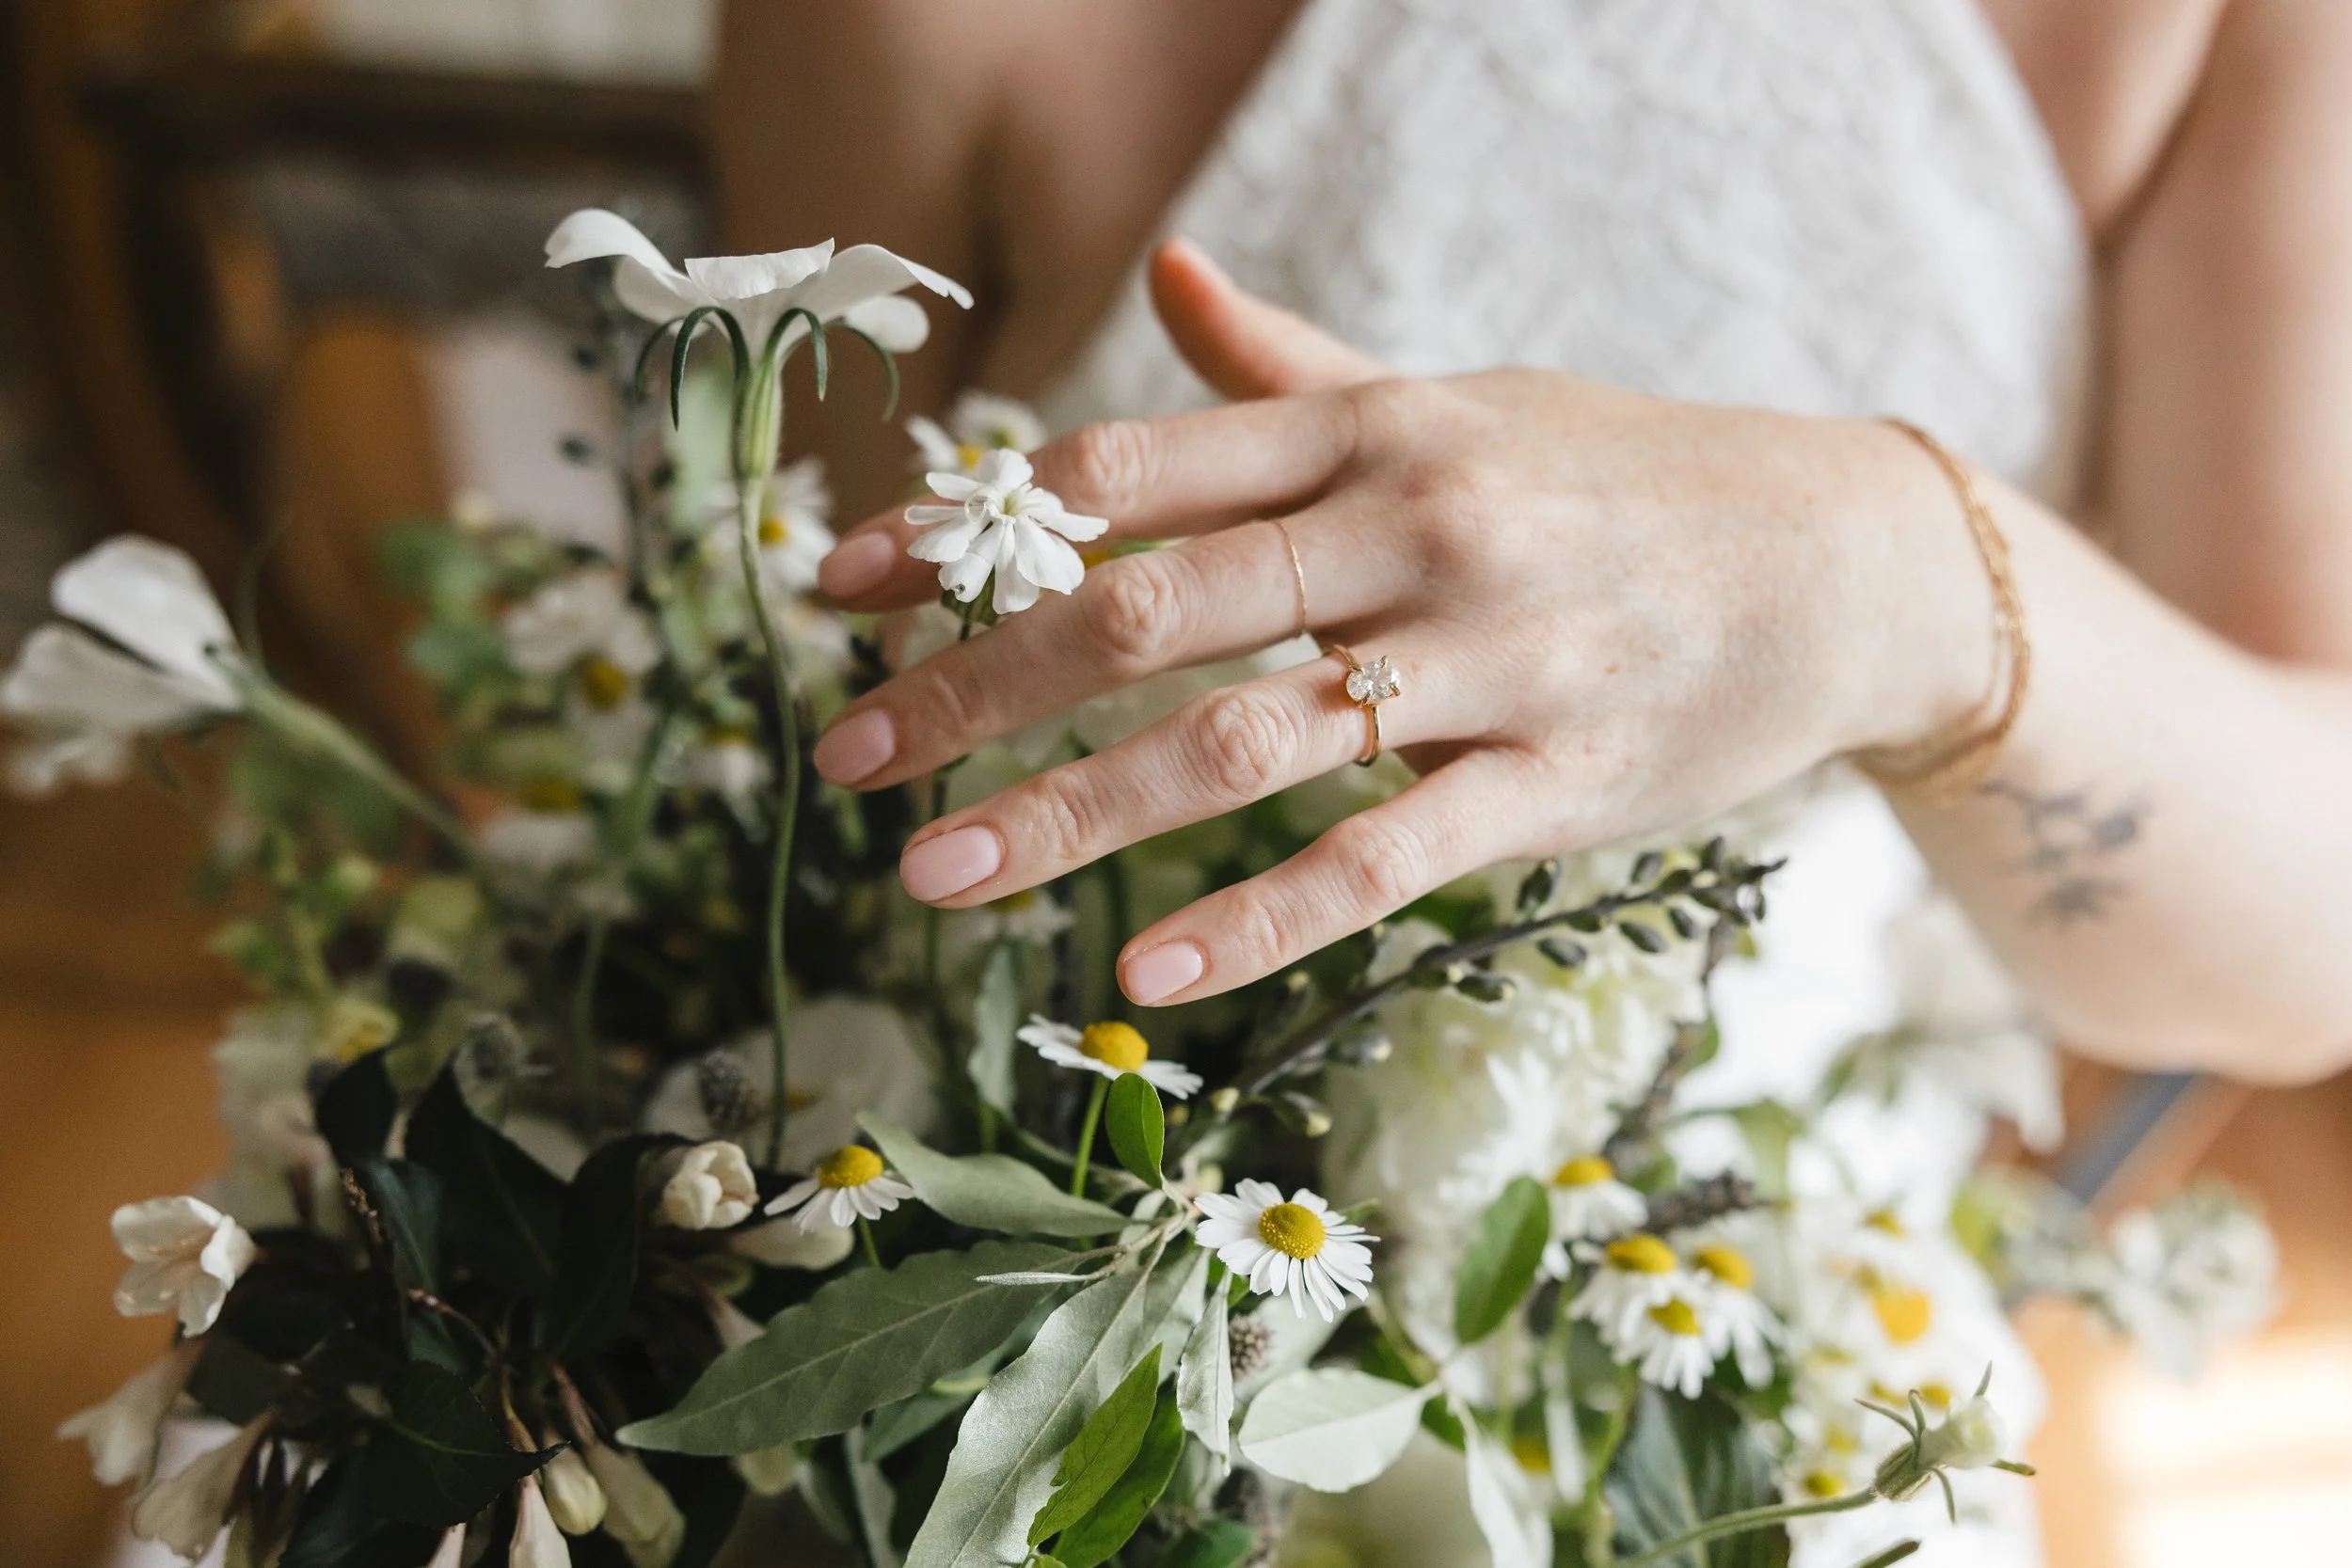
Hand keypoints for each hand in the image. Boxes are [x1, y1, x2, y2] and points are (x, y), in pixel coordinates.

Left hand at [811, 239, 1993, 1005]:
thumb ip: (1292, 362)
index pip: (1127, 470)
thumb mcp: (1458, 397)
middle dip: (978, 688)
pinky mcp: (1562, 782)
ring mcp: (1491, 658)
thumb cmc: (1621, 478)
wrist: (1848, 557)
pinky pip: (1386, 856)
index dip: (972, 529)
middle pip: (1150, 608)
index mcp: (1369, 428)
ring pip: (1244, 739)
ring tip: (932, 883)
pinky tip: (1144, 969)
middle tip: (846, 760)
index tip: (844, 588)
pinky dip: (1259, 916)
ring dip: (1071, 813)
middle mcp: (1413, 527)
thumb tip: (1162, 274)